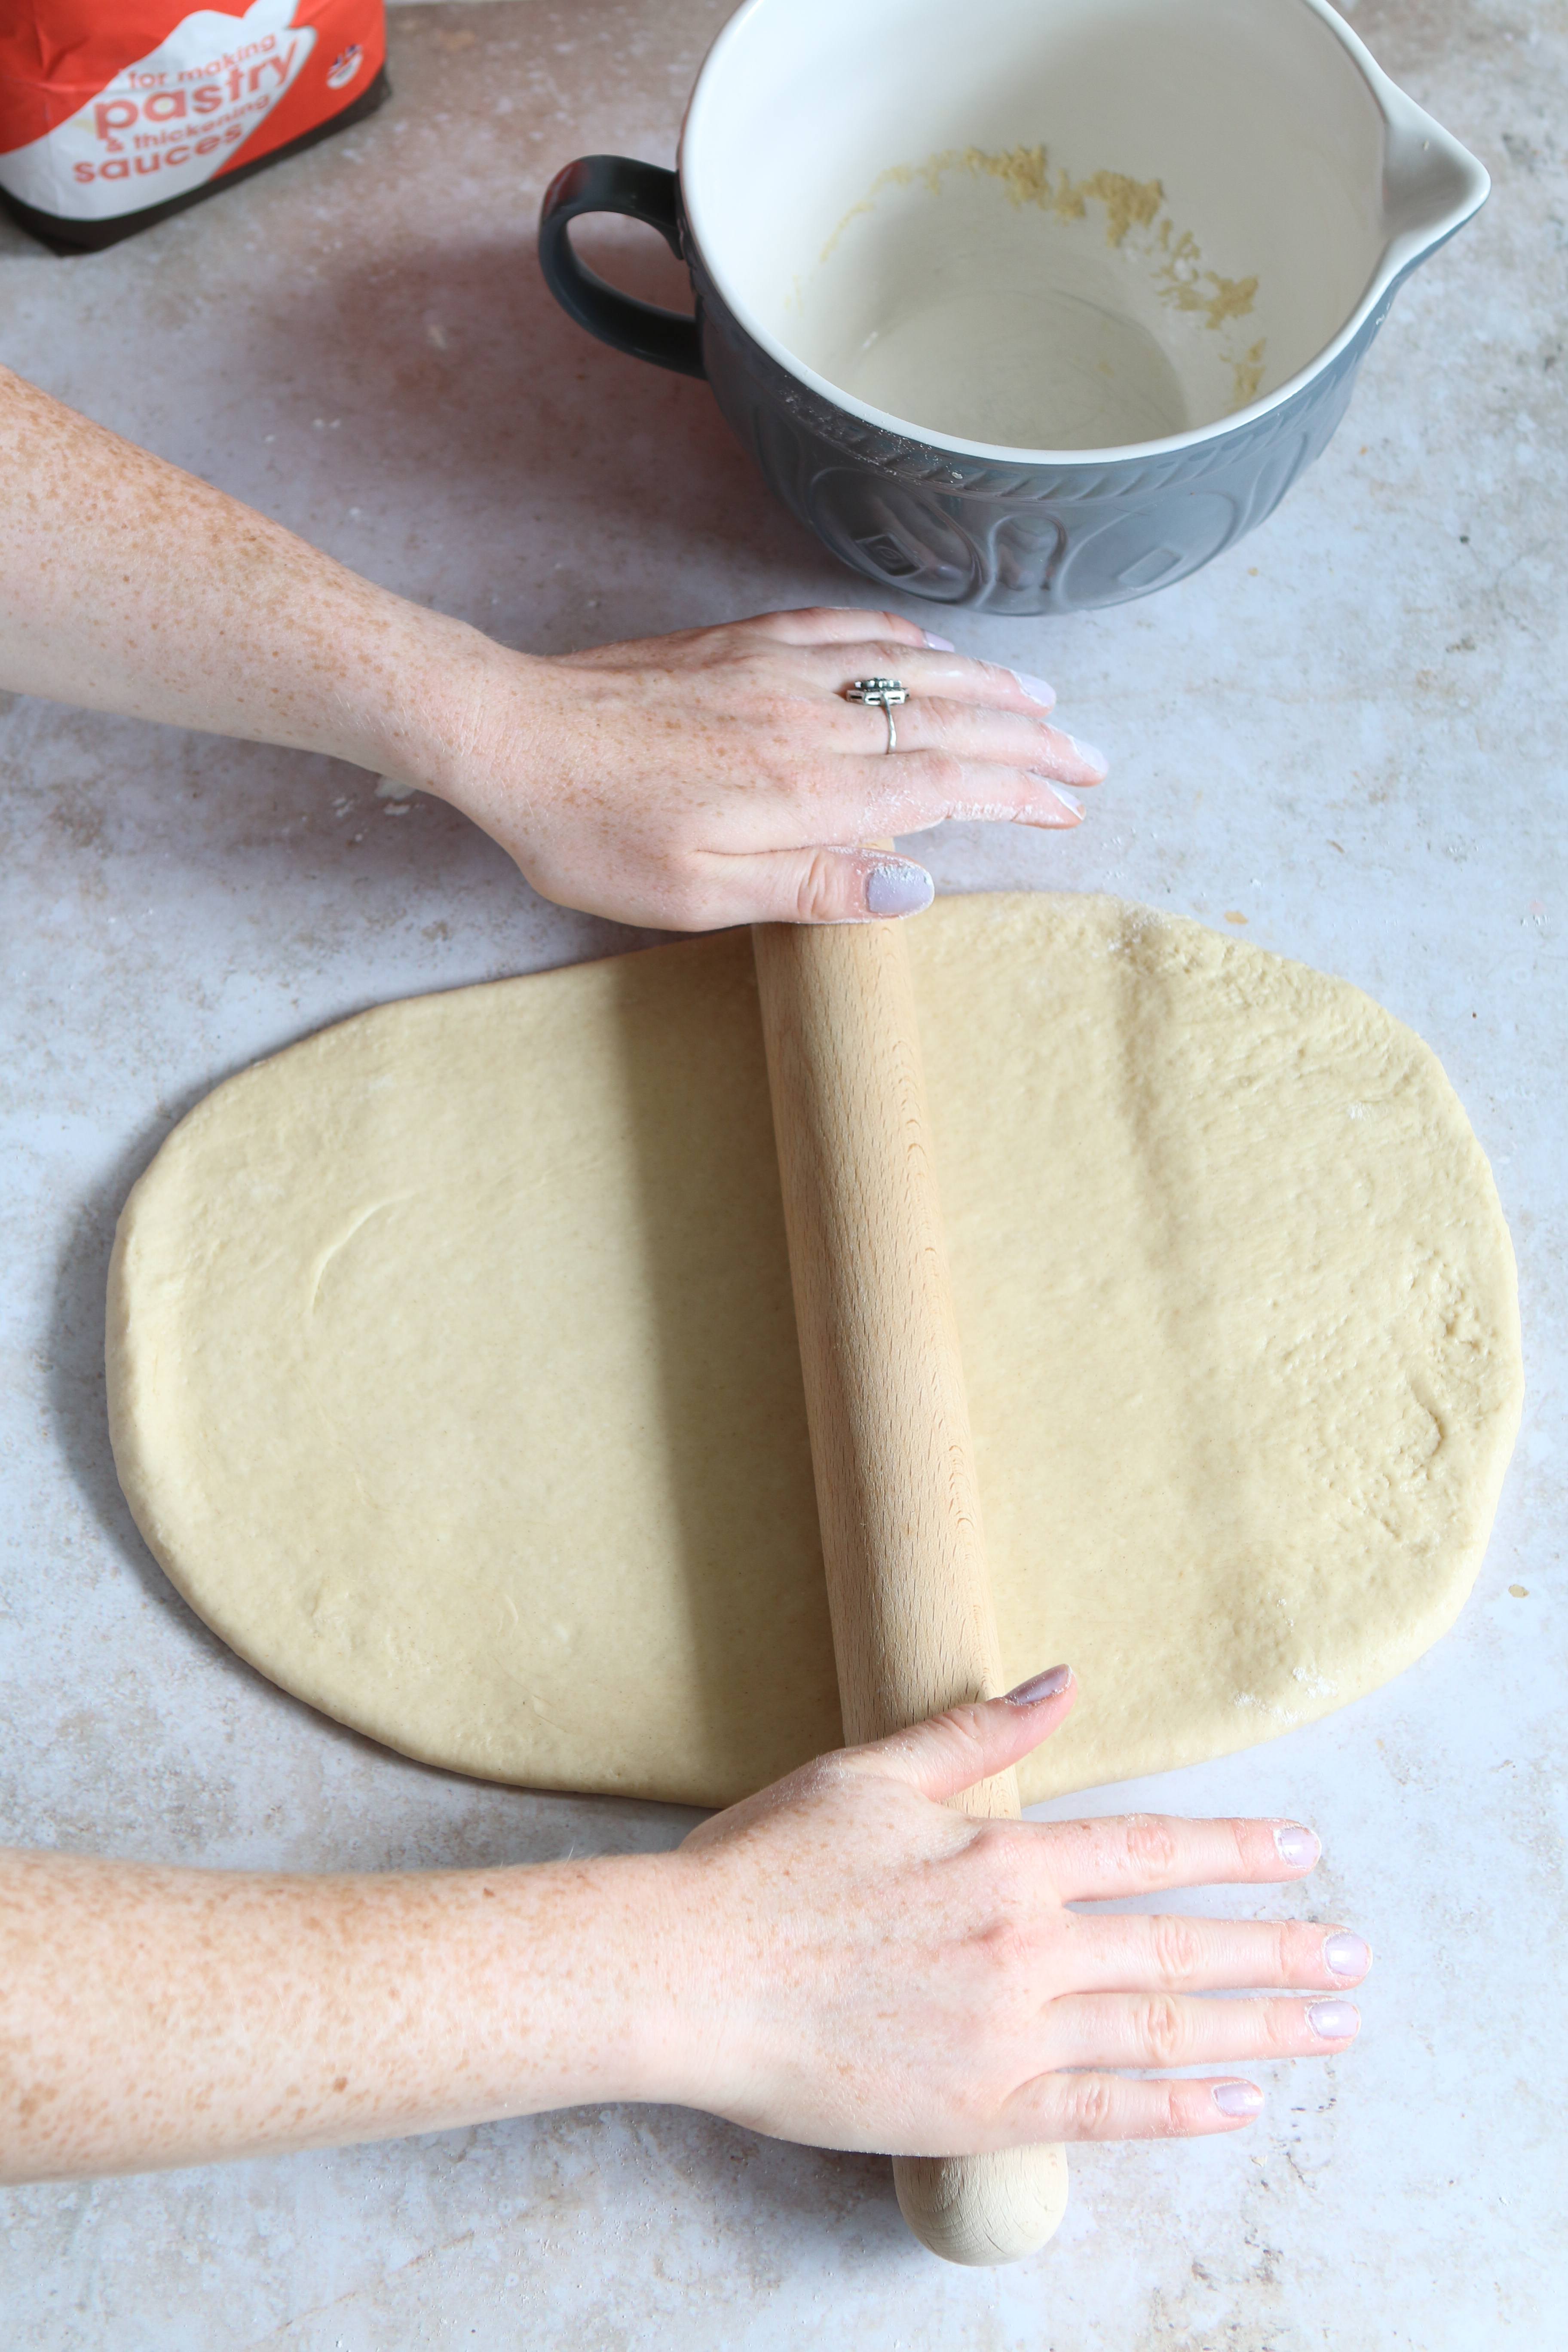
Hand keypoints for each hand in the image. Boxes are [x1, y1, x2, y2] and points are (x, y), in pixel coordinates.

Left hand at [416, 606, 1107, 928]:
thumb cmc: (590, 830)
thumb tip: (910, 889)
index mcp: (804, 789)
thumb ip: (810, 889)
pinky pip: (847, 632)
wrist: (509, 733)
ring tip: (1044, 703)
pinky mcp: (741, 645)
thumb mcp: (695, 895)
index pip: (943, 786)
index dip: (1016, 795)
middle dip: (1030, 741)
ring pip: (909, 669)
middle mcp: (805, 718)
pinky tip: (931, 649)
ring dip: (987, 686)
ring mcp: (775, 671)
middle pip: (946, 722)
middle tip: (1091, 761)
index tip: (1066, 807)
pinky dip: (906, 641)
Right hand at [658, 1669, 1368, 2152]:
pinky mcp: (978, 2111)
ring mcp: (1007, 2036)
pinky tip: (1238, 2106)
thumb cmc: (766, 1868)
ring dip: (1260, 2029)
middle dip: (1280, 1951)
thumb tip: (1059, 1679)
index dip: (1235, 1851)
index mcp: (999, 1860)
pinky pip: (1104, 2114)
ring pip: (1161, 2029)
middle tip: (1356, 1959)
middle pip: (1179, 1947)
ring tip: (1331, 2028)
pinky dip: (1178, 2112)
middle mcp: (1021, 1948)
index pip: (1150, 1850)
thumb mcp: (870, 1775)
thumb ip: (975, 1735)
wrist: (685, 1977)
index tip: (1304, 1853)